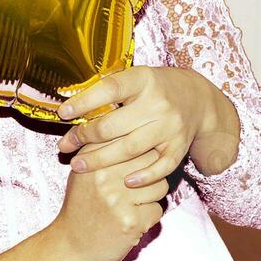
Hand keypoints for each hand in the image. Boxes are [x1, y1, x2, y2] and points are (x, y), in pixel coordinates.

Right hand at [46, 139, 170, 260]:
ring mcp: (117, 199)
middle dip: (150, 174)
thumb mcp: (83, 173)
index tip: (134, 165)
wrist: (69, 249)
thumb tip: (135, 130)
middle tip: (134, 190)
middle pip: (152, 160)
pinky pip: (158, 210)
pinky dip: (148, 218)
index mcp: (93, 158)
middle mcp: (104, 175)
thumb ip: (103, 151)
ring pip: (160, 185)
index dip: (141, 153)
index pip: (134, 140)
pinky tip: (130, 222)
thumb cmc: (81, 209)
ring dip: (151, 198)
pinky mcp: (130, 221)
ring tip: (130, 207)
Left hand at [56, 65, 233, 186]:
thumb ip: (108, 90)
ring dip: (100, 159)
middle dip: (84, 137)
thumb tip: (68, 106)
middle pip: (114, 125)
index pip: (110, 89)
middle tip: (65, 146)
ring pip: (130, 148)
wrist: (197, 98)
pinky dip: (143, 177)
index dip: (84, 102)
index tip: (63, 114)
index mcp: (144, 80)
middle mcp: (158, 103)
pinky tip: (125, 182)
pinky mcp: (179, 147)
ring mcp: (170, 127)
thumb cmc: (154, 89)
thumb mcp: (135, 78)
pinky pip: (160, 167)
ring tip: (78, 165)